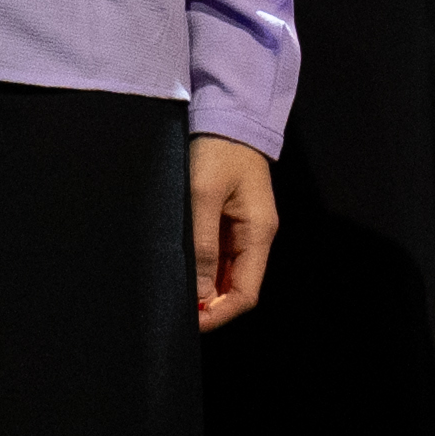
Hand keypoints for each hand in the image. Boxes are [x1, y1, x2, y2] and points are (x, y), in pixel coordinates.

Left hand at [189, 130, 281, 330]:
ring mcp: (245, 228)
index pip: (247, 294)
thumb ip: (202, 247)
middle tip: (176, 308)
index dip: (220, 313)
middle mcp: (257, 236)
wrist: (227, 114)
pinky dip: (204, 268)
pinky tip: (183, 269)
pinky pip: (221, 255)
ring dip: (205, 287)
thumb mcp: (203, 196)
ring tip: (176, 291)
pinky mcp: (232, 219)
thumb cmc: (217, 150)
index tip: (190, 321)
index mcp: (259, 233)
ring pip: (228, 274)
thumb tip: (201, 294)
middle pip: (239, 287)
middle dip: (211, 304)